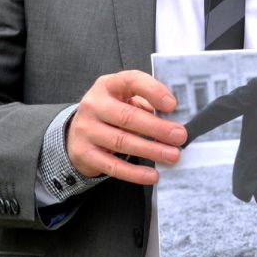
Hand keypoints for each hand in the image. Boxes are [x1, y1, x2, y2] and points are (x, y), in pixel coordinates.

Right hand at [65, 71, 184, 183]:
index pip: (131, 81)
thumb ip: (147, 104)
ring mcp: (86, 129)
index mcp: (108, 85)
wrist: (77, 132)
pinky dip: (134, 172)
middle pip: (127, 116)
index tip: (172, 105)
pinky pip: (112, 165)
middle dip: (157, 128)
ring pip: (121, 141)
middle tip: (180, 136)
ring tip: (172, 155)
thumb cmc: (113, 112)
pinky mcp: (83, 153)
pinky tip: (152, 175)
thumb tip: (175, 122)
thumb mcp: (126, 99)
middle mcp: (94, 105)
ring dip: (150, 150)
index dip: (153, 91)